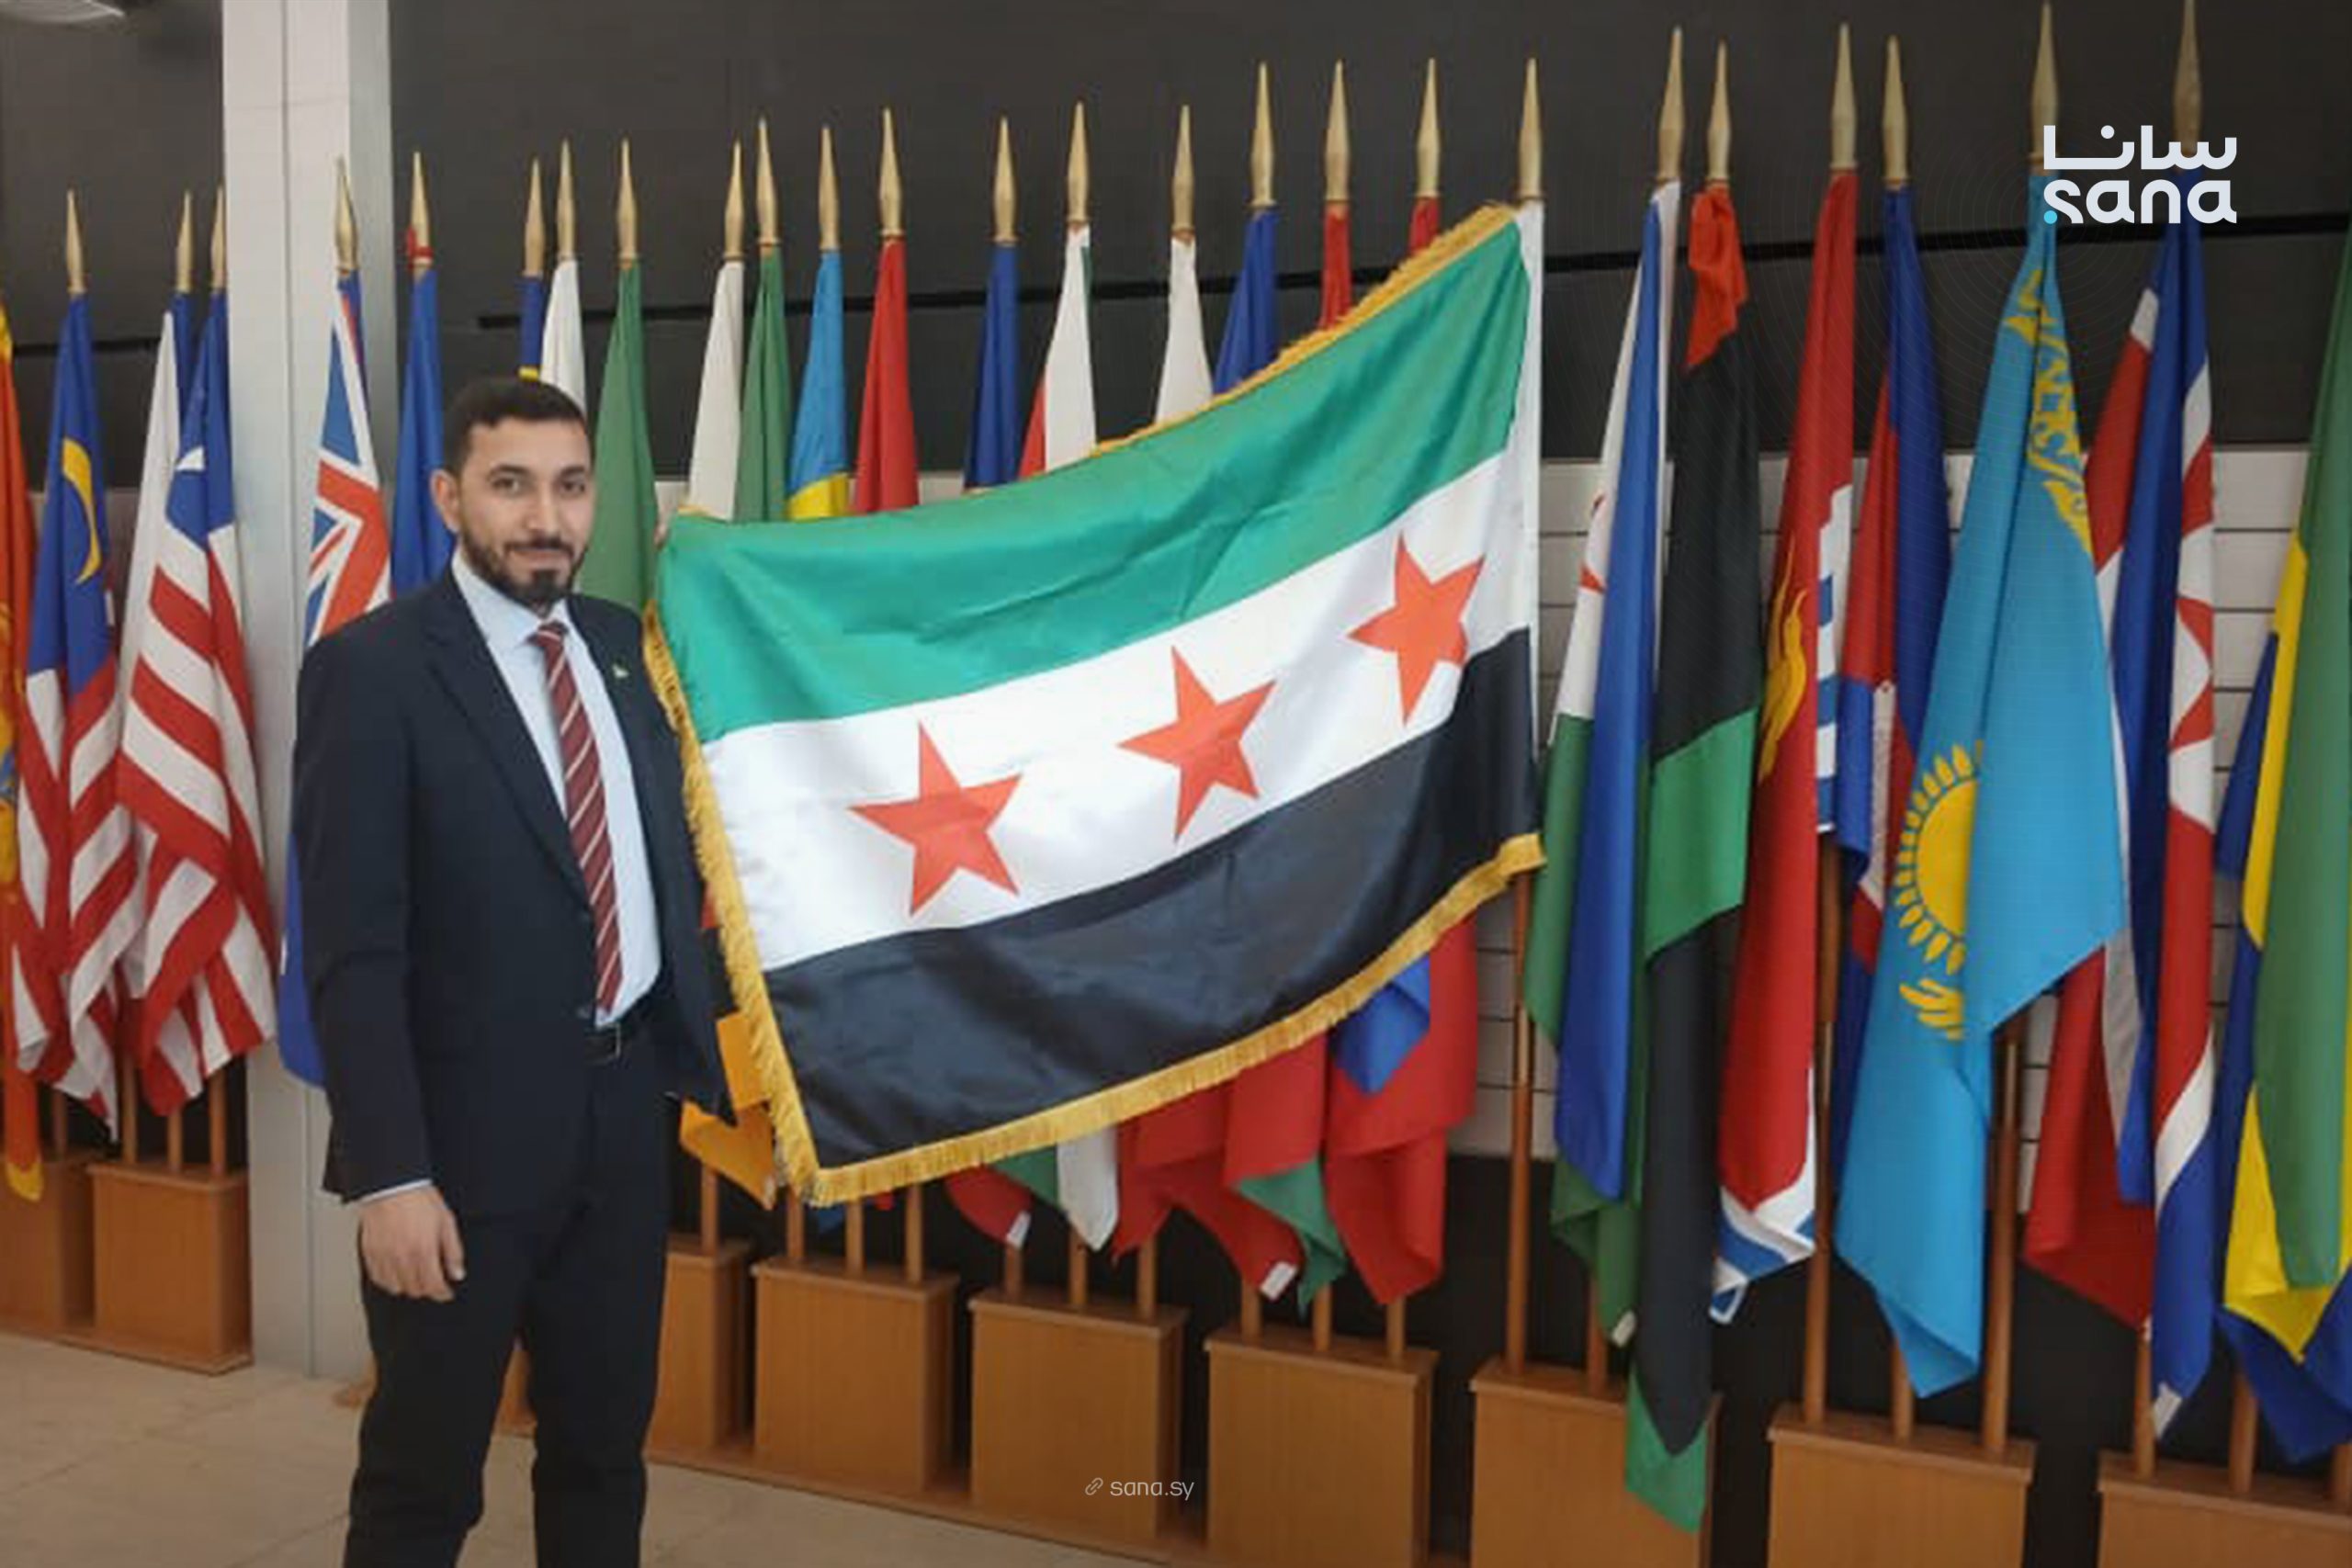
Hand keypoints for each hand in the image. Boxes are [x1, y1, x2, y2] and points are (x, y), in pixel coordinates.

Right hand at [358, 1186, 466, 1302]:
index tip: (446, 1293)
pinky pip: (378, 1278)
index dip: (443, 1294)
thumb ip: (453, 1251)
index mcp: (423, 1250)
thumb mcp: (446, 1222)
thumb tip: (457, 1274)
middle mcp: (402, 1257)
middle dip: (427, 1289)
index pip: (433, 1286)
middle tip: (433, 1281)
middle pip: (415, 1289)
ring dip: (408, 1286)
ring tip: (416, 1276)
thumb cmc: (420, 1200)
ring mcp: (384, 1257)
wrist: (392, 1185)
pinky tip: (397, 1272)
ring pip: (396, 1288)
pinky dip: (389, 1280)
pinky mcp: (370, 1253)